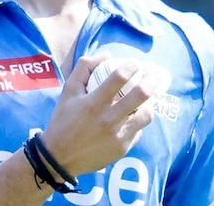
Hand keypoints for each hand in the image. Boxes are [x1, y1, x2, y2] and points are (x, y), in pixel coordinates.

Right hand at [38, 54, 162, 176]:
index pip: (119, 77)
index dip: (132, 65)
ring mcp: (118, 135)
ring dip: (150, 102)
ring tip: (148, 96)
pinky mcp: (122, 148)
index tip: (135, 62)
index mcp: (94, 103)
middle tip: (153, 74)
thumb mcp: (68, 90)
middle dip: (152, 79)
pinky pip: (138, 130)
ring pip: (147, 114)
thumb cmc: (63, 120)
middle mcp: (108, 119)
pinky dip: (138, 120)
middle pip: (141, 94)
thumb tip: (107, 55)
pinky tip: (134, 115)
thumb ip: (85, 67)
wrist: (60, 157)